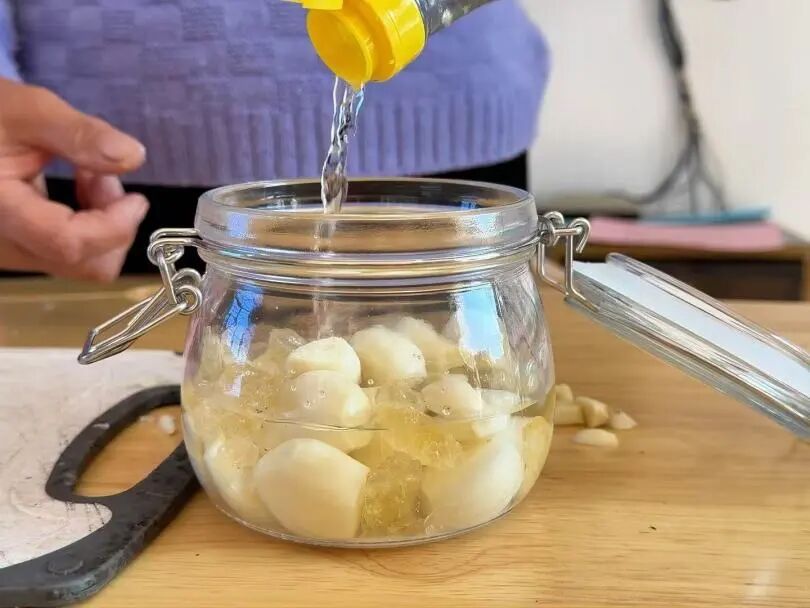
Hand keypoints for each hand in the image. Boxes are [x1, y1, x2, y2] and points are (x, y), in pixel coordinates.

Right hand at [0, 78, 147, 280]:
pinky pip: (66, 255)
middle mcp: (0, 247)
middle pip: (85, 266)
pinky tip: (77, 189)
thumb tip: (133, 156)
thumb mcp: (27, 110)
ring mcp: (7, 255)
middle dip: (113, 223)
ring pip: (80, 264)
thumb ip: (79, 135)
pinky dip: (86, 227)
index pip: (68, 243)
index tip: (136, 198)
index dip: (115, 226)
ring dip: (102, 224)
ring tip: (87, 174)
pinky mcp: (15, 253)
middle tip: (102, 175)